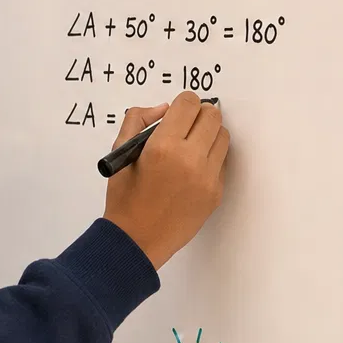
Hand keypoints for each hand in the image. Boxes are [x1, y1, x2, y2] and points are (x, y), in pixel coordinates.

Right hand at [102, 92, 229, 269]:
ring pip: (223, 136)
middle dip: (198, 114)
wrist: (137, 240)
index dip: (182, 102)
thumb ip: (137, 120)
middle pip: (212, 115)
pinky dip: (211, 156)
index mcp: (163, 146)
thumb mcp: (120, 153)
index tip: (176, 111)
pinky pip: (222, 161)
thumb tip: (163, 109)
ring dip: (208, 133)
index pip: (189, 103)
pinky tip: (192, 167)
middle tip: (184, 125)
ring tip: (190, 145)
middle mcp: (190, 159)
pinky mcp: (216, 192)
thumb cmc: (125, 198)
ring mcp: (207, 177)